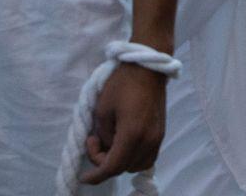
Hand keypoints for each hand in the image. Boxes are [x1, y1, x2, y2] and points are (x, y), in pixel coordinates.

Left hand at [80, 63, 167, 184]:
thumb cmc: (122, 84)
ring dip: (121, 162)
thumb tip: (106, 146)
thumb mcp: (102, 109)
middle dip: (106, 163)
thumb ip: (103, 135)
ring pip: (138, 165)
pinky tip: (123, 144)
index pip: (113, 166)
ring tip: (109, 143)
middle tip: (95, 141)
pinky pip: (147, 156)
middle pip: (125, 168)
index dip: (96, 176)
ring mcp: (158, 138)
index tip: (83, 178)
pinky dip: (134, 157)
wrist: (147, 67)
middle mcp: (149, 141)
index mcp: (132, 134)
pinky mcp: (161, 133)